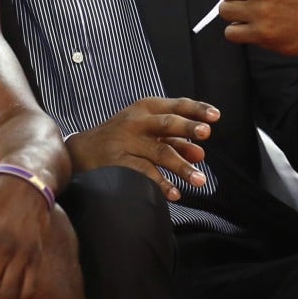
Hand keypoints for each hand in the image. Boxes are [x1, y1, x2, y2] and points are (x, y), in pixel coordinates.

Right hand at [66, 97, 217, 199]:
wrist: (81, 149)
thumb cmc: (121, 137)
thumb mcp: (146, 131)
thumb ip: (174, 140)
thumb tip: (200, 153)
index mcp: (145, 109)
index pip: (176, 105)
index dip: (196, 110)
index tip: (215, 116)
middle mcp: (136, 122)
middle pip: (167, 123)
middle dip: (188, 128)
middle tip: (206, 135)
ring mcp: (126, 142)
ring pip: (159, 152)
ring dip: (182, 167)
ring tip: (200, 180)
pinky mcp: (118, 162)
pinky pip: (143, 173)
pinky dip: (160, 184)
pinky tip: (174, 193)